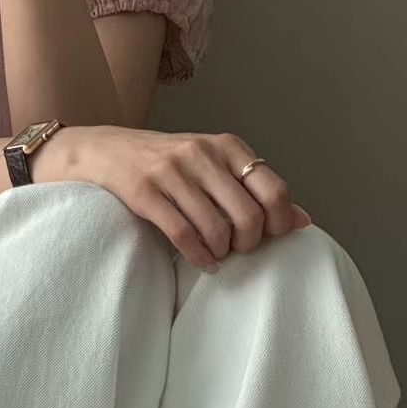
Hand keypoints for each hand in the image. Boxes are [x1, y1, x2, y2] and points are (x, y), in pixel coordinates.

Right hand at [56, 125, 311, 271]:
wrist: (104, 151)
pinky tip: (202, 262)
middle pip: (249, 217)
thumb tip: (302, 221)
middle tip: (237, 250)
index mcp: (226, 145)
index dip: (276, 224)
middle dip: (248, 244)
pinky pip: (183, 235)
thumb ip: (255, 189)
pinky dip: (198, 257)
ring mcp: (171, 171)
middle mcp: (201, 153)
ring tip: (216, 256)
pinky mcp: (144, 191)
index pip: (273, 191)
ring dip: (221, 254)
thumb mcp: (213, 166)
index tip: (263, 236)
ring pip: (217, 230)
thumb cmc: (166, 163)